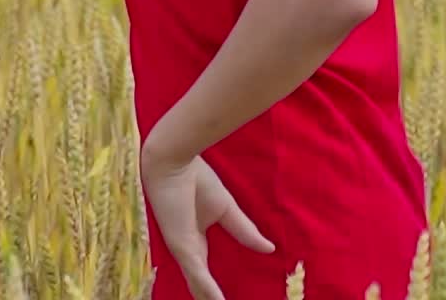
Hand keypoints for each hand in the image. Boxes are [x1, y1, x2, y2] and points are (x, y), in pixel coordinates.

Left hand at [141, 150, 274, 299]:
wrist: (175, 159)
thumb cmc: (195, 178)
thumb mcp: (226, 209)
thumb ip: (245, 231)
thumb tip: (270, 248)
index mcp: (195, 241)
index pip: (206, 276)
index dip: (215, 292)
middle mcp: (188, 250)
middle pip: (201, 287)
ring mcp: (183, 250)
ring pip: (199, 286)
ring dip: (211, 299)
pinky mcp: (181, 245)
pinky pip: (197, 274)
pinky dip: (209, 291)